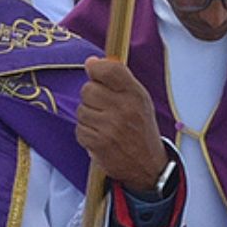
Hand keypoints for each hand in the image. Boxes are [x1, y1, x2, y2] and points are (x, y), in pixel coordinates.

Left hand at [77, 56, 163, 195]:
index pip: (109, 69)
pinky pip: (79, 129)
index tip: (93, 70)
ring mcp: (110, 127)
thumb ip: (118, 79)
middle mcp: (124, 109)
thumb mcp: (139, 99)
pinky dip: (86, 133)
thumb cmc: (140, 127)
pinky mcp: (98, 143)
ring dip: (88, 116)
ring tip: (104, 124)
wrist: (147, 165)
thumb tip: (91, 62)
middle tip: (103, 106)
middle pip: (88, 89)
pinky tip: (100, 136)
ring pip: (81, 110)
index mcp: (136, 94)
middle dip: (91, 96)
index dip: (96, 67)